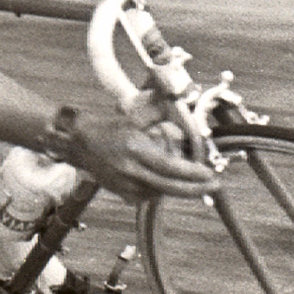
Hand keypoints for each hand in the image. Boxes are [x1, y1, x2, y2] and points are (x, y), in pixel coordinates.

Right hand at [53, 108, 215, 202]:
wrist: (80, 145)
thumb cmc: (110, 129)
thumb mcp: (135, 116)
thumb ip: (159, 111)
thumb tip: (182, 98)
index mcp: (136, 149)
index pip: (169, 167)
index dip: (192, 173)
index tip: (210, 175)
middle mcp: (131, 170)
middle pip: (169, 186)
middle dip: (194, 189)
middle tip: (213, 185)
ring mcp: (126, 185)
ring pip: (161, 192)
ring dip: (179, 187)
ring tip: (192, 179)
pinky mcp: (123, 194)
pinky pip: (150, 195)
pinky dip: (162, 189)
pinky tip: (166, 179)